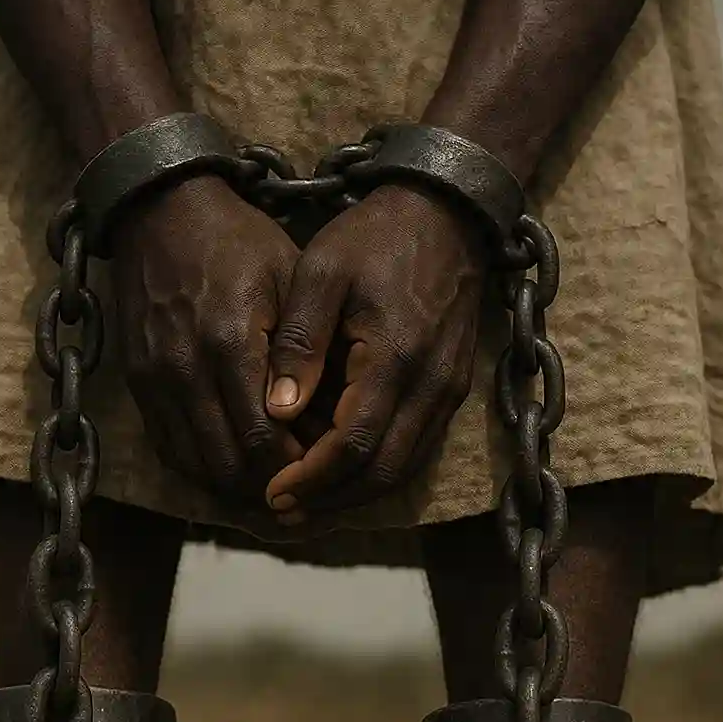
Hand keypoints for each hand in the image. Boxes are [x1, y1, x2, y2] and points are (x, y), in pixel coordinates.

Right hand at [111, 174, 303, 500]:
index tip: (324, 472)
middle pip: (227, 466)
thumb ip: (305, 353)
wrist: (159, 210)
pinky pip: (167, 448)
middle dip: (268, 487)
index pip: (263, 439)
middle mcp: (184, 369)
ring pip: (194, 466)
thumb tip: (328, 420)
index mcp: (229, 343)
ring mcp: (154, 379)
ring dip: (234, 486)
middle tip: (303, 488)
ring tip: (272, 486)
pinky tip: (233, 467)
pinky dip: (201, 468)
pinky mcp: (136, 382)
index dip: (295, 468)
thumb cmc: (237, 241)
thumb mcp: (289, 281)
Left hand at [263, 183, 487, 518]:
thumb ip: (300, 342)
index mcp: (394, 357)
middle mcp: (430, 385)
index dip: (311, 477)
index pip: (353, 444)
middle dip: (330, 498)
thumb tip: (278, 411)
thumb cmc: (376, 236)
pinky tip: (342, 472)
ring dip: (355, 492)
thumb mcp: (322, 272)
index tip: (271, 491)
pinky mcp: (451, 388)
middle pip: (383, 471)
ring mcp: (447, 391)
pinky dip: (379, 470)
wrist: (447, 211)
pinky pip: (417, 447)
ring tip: (306, 501)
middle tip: (281, 509)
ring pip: (405, 467)